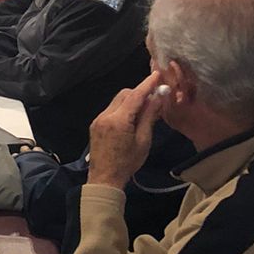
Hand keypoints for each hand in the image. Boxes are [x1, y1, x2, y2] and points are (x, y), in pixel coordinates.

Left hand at [86, 72, 166, 189]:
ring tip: (144, 109)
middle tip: (153, 97)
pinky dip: (122, 108)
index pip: (135, 96)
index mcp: (118, 120)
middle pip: (124, 95)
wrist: (105, 178)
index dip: (147, 84)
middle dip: (139, 93)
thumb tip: (158, 97)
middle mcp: (105, 116)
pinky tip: (131, 118)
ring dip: (130, 100)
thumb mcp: (143, 140)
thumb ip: (149, 116)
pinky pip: (111, 109)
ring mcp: (98, 119)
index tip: (157, 74)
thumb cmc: (127, 162)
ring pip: (117, 101)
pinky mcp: (96, 124)